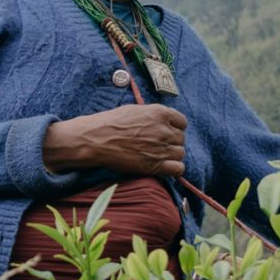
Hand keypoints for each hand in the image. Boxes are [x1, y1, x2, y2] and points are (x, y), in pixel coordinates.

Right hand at [43, 104, 187, 177]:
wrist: (96, 140)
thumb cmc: (110, 123)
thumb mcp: (135, 110)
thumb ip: (153, 115)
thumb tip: (161, 121)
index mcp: (160, 113)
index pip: (182, 122)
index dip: (174, 127)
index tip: (166, 132)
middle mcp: (164, 130)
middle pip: (180, 139)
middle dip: (171, 142)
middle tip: (156, 145)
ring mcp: (161, 148)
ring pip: (180, 153)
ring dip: (171, 155)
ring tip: (157, 156)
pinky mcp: (156, 165)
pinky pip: (178, 168)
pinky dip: (173, 169)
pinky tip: (163, 167)